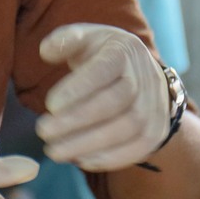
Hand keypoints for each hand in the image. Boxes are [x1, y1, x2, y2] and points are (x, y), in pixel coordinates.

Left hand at [36, 23, 169, 170]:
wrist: (142, 75)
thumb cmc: (102, 56)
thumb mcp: (85, 38)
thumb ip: (64, 40)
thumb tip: (45, 51)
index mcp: (124, 51)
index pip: (103, 70)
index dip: (77, 89)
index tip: (49, 105)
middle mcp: (145, 79)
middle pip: (113, 103)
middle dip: (76, 121)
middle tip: (43, 132)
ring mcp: (154, 107)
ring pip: (126, 129)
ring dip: (88, 144)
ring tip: (55, 151)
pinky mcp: (156, 131)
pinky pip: (137, 149)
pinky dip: (109, 158)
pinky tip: (80, 160)